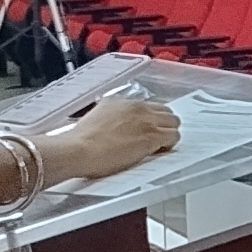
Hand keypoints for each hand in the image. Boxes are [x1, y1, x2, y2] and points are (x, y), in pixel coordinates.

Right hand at [45, 91, 183, 183]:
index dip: (148, 118)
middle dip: (163, 123)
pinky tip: (160, 151)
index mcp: (120, 100)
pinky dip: (170, 144)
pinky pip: (173, 136)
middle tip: (157, 136)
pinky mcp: (151, 136)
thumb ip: (109, 117)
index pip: (145, 105)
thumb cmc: (81, 142)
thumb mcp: (95, 118)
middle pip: (164, 110)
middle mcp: (135, 106)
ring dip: (168, 133)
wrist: (78, 150)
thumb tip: (114, 126)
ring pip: (173, 122)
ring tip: (160, 145)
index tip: (145, 128)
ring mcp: (146, 120)